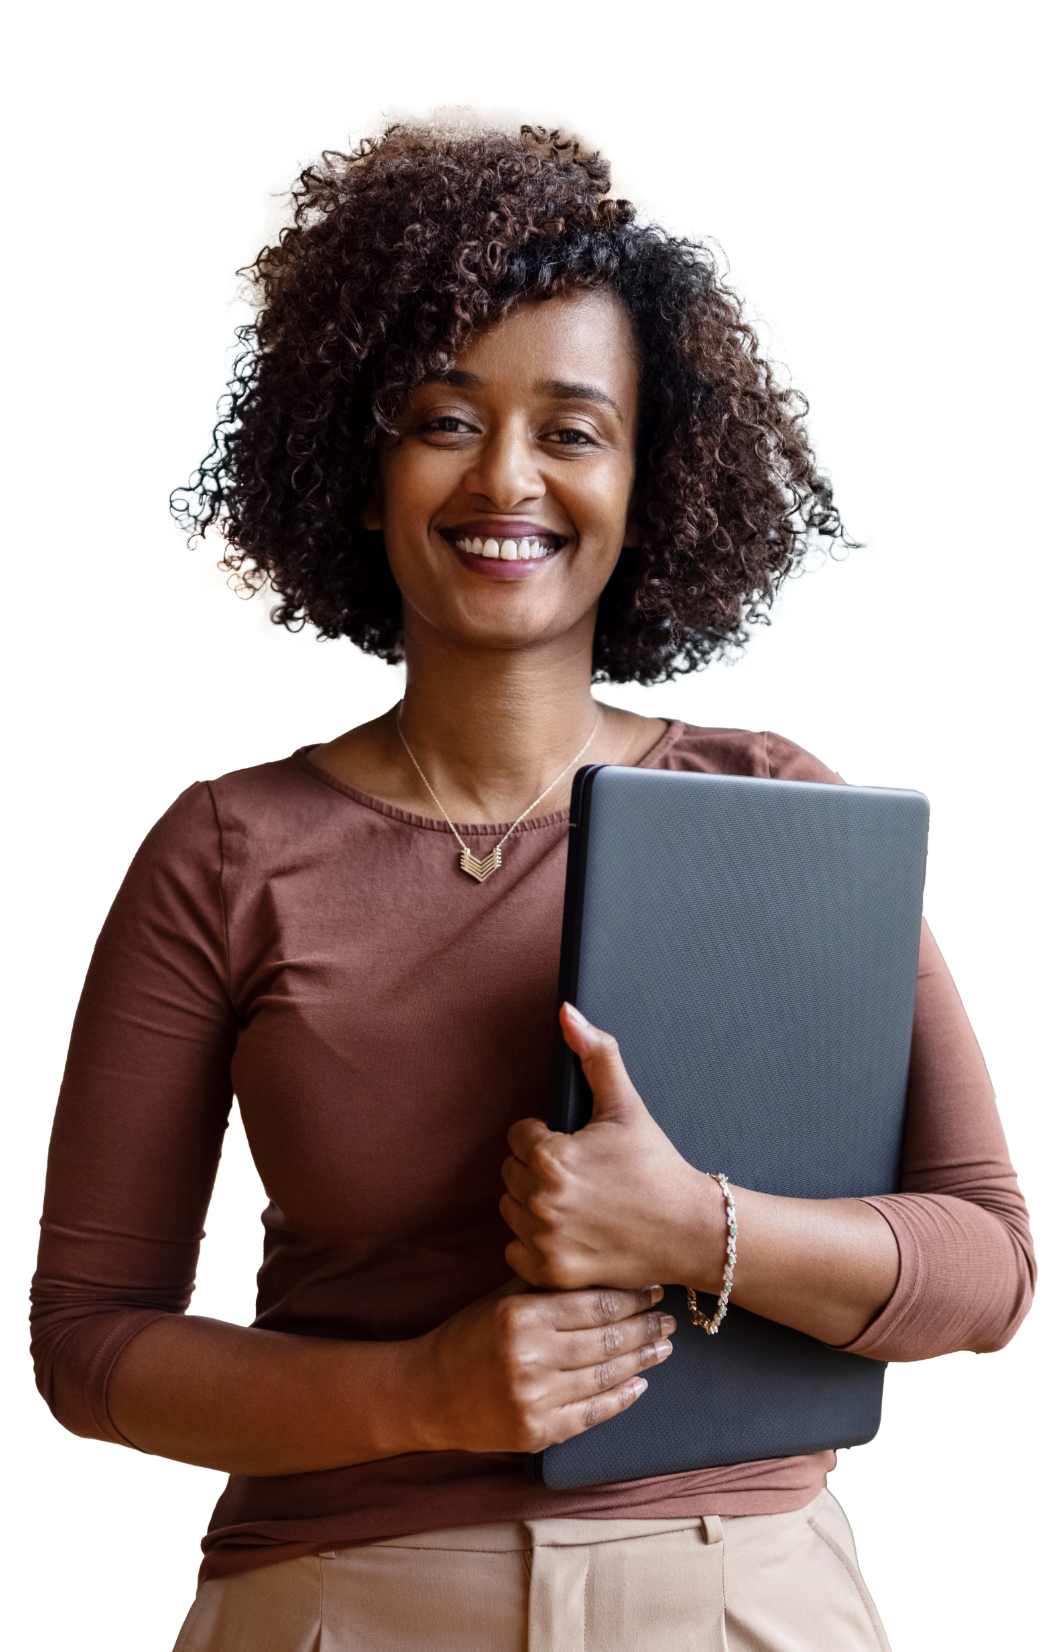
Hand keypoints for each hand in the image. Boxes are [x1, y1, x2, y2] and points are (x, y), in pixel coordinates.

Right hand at [417, 1276, 674, 1453]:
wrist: (426, 1393)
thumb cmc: (467, 1338)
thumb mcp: (500, 1300)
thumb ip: (546, 1288)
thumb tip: (604, 1271)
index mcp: (521, 1317)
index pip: (594, 1305)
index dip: (632, 1298)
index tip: (654, 1289)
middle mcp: (530, 1358)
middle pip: (606, 1341)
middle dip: (645, 1328)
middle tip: (669, 1319)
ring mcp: (534, 1400)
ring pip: (605, 1377)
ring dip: (641, 1361)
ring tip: (663, 1348)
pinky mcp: (536, 1433)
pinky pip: (591, 1415)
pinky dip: (620, 1399)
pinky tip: (638, 1384)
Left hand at [500, 1003, 719, 1291]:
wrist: (689, 1230)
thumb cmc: (656, 1165)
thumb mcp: (626, 1105)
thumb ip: (594, 1053)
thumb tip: (566, 1012)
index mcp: (550, 1155)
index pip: (518, 1136)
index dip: (549, 1138)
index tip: (581, 1150)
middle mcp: (540, 1199)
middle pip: (511, 1172)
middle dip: (539, 1170)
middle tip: (582, 1177)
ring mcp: (543, 1239)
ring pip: (510, 1210)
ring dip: (534, 1206)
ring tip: (577, 1204)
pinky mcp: (548, 1272)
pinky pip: (514, 1251)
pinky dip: (535, 1245)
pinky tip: (570, 1233)